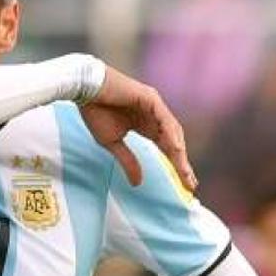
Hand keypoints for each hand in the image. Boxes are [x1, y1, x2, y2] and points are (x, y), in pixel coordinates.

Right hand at [80, 66, 196, 190]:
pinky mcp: (150, 98)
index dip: (175, 166)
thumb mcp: (113, 143)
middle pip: (174, 142)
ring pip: (172, 131)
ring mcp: (154, 106)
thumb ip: (128, 161)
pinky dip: (170, 134)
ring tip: (184, 172)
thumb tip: (137, 183)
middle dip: (182, 164)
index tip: (184, 185)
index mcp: (147, 125)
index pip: (166, 148)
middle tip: (190, 184)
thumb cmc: (95, 112)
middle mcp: (155, 115)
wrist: (85, 91)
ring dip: (179, 152)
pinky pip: (164, 118)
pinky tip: (175, 149)